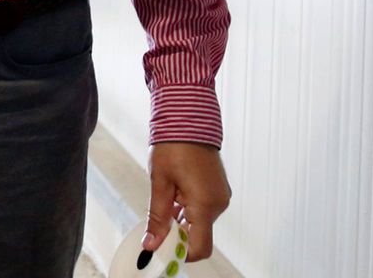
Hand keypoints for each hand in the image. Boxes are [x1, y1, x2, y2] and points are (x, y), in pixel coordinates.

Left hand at [147, 143, 230, 262]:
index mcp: (205, 204)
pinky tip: (174, 193)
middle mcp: (218, 204)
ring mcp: (221, 196)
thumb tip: (152, 244)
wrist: (189, 118)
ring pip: (200, 222)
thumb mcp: (160, 182)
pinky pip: (204, 209)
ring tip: (165, 195)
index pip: (199, 247)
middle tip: (156, 220)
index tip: (160, 248)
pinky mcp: (219, 190)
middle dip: (177, 233)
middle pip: (198, 235)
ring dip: (181, 219)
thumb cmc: (173, 146)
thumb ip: (158, 217)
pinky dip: (188, 209)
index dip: (179, 252)